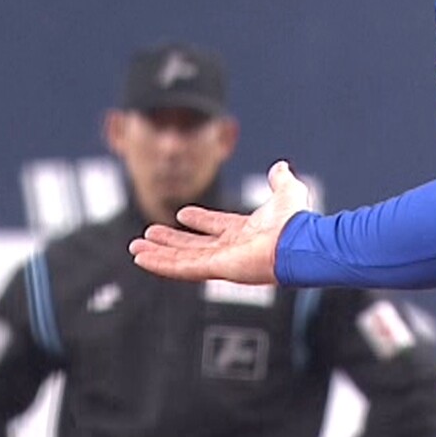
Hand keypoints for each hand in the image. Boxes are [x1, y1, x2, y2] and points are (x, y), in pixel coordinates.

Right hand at [129, 160, 310, 283]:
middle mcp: (231, 248)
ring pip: (182, 258)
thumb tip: (280, 166)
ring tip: (136, 247)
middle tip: (148, 234)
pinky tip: (142, 258)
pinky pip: (182, 268)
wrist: (300, 243)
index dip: (200, 220)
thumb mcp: (287, 192)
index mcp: (246, 232)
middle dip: (170, 241)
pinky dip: (161, 263)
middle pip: (193, 246)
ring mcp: (222, 261)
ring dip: (159, 253)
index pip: (216, 226)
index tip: (182, 213)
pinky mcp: (215, 269)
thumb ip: (281, 180)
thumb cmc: (297, 222)